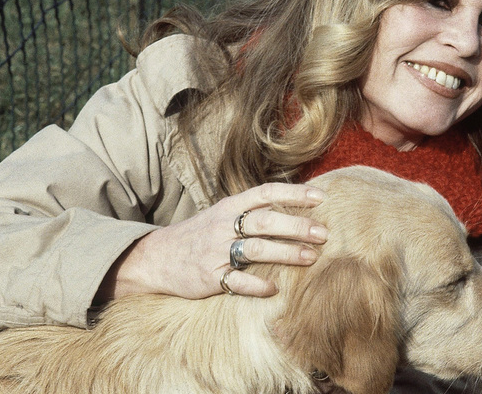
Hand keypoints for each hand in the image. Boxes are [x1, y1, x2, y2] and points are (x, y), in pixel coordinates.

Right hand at [98, 183, 327, 300]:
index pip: (265, 193)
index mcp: (229, 206)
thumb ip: (252, 210)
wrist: (157, 257)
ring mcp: (216, 251)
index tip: (321, 198)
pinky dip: (256, 284)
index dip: (294, 193)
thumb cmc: (199, 234)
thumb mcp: (222, 214)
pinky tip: (274, 288)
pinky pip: (236, 281)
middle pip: (265, 221)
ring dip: (286, 253)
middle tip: (324, 233)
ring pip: (255, 249)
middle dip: (297, 226)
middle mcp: (224, 225)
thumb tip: (295, 206)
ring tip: (311, 258)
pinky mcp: (210, 277)